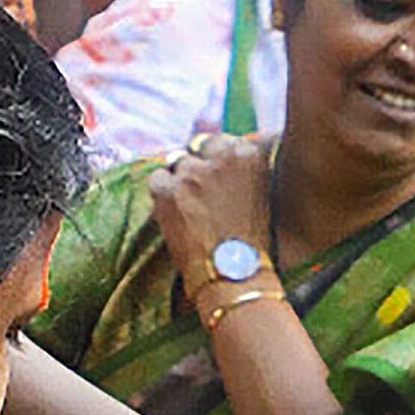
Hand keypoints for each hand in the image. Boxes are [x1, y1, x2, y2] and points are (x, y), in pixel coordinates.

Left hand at [147, 132, 274, 290]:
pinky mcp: (168, 191)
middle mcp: (219, 158)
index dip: (214, 158)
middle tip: (199, 192)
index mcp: (246, 155)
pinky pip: (156, 178)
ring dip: (180, 181)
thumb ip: (239, 172)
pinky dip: (161, 192)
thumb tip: (216, 163)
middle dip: (197, 167)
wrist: (235, 274)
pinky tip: (171, 211)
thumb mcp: (258, 196)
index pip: (221, 140)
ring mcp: (192, 173)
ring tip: (187, 208)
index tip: (213, 173)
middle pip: (197, 148)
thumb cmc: (251, 243)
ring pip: (177, 164)